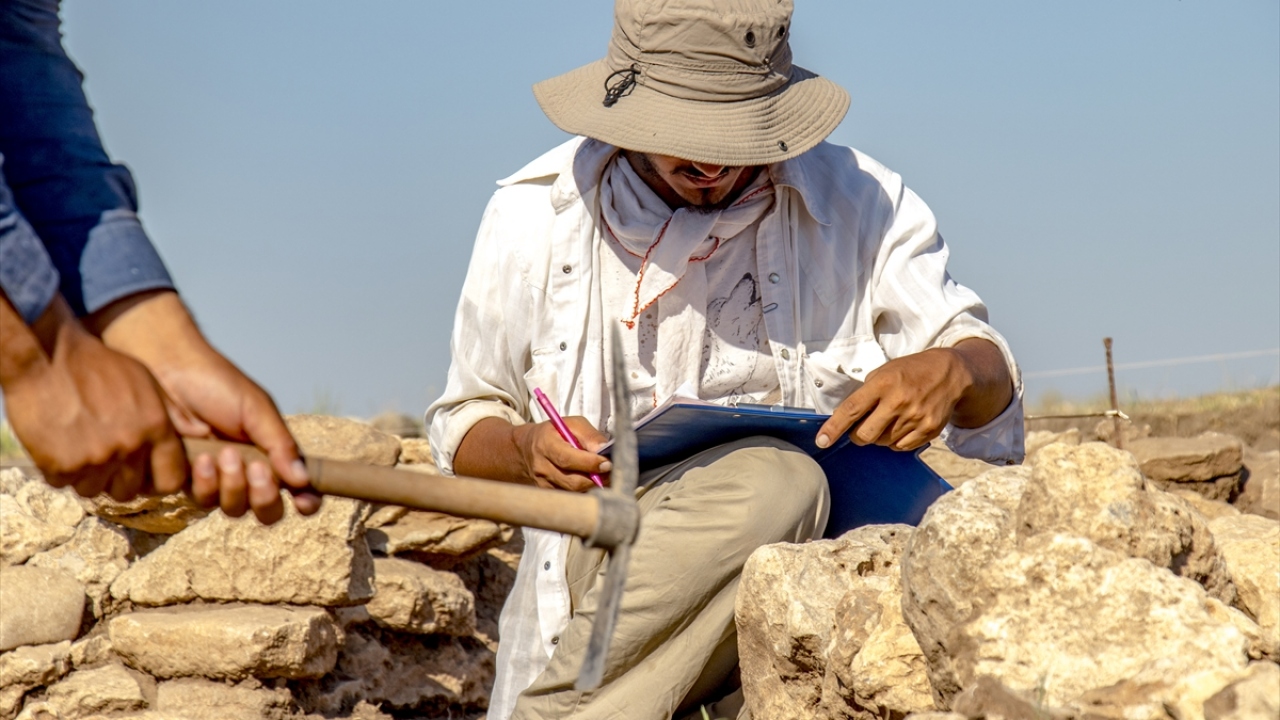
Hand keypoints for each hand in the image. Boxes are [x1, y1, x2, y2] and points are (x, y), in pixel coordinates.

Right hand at [0, 293, 186, 500]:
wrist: (49, 355)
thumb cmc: (99, 365)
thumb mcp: (146, 381)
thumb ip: (172, 412)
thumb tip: (202, 432)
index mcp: (155, 428)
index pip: (170, 480)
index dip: (157, 480)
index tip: (144, 474)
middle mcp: (129, 446)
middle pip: (128, 490)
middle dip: (117, 480)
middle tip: (104, 458)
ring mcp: (94, 458)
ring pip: (93, 490)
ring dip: (85, 475)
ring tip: (78, 445)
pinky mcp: (60, 464)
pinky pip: (62, 482)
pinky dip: (58, 469)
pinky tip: (57, 443)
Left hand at [88, 290, 315, 522]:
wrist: (164, 371)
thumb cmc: (216, 383)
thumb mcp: (256, 408)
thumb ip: (280, 444)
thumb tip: (303, 480)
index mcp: (272, 452)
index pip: (298, 488)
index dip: (305, 502)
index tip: (303, 501)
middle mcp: (247, 470)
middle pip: (266, 510)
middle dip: (262, 494)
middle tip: (253, 467)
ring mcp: (216, 478)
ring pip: (233, 508)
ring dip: (231, 486)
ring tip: (221, 454)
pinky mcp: (185, 479)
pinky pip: (200, 501)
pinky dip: (204, 482)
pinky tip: (200, 458)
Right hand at [454, 415, 611, 491]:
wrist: (526, 449)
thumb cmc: (555, 434)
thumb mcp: (572, 424)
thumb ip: (589, 435)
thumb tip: (605, 449)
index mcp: (545, 445)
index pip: (567, 459)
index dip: (590, 463)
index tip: (608, 463)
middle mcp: (541, 467)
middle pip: (572, 482)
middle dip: (596, 480)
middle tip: (613, 473)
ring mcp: (543, 485)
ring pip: (573, 493)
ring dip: (593, 488)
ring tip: (606, 478)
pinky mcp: (548, 495)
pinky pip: (571, 498)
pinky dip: (585, 492)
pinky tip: (594, 483)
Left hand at [815, 338, 1012, 451]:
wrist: (951, 373)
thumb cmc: (910, 371)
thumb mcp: (885, 371)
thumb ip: (866, 393)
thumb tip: (845, 418)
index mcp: (883, 383)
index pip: (852, 409)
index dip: (834, 428)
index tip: (822, 441)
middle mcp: (899, 401)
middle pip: (865, 435)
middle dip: (857, 436)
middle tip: (861, 427)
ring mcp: (915, 417)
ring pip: (882, 443)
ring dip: (879, 436)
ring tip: (890, 418)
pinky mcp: (928, 430)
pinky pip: (900, 447)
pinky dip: (895, 441)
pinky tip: (902, 425)